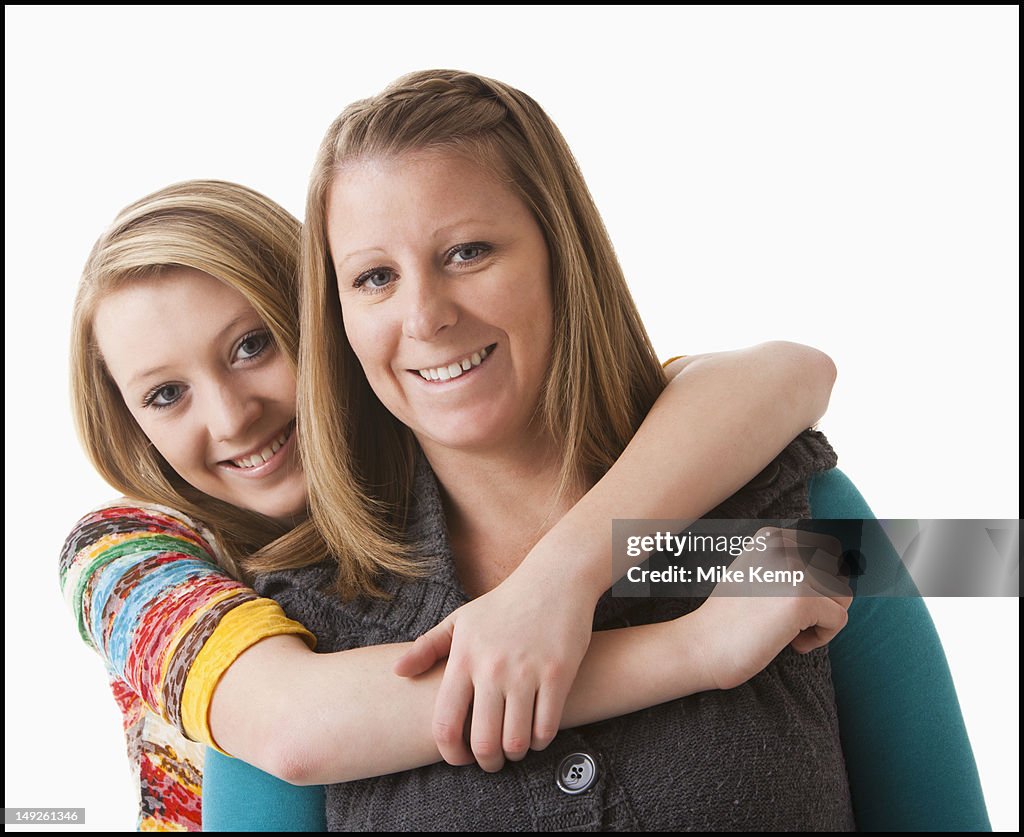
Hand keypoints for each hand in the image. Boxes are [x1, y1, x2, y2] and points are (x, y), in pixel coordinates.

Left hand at [393, 568, 593, 771]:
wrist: (553, 581)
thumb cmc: (503, 605)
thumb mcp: (460, 620)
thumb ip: (427, 647)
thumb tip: (397, 672)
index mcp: (464, 658)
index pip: (445, 724)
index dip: (451, 753)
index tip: (461, 758)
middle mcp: (492, 668)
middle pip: (484, 742)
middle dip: (487, 762)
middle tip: (492, 761)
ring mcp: (526, 672)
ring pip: (517, 741)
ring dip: (515, 754)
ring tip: (515, 749)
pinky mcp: (557, 674)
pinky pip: (546, 727)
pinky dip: (541, 741)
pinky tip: (537, 734)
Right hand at [691, 527, 852, 690]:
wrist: (702, 645)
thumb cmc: (731, 618)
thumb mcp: (759, 575)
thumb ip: (791, 564)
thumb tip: (845, 564)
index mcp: (772, 536)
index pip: (827, 553)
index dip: (817, 586)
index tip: (789, 605)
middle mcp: (784, 545)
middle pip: (837, 573)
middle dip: (824, 602)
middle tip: (793, 622)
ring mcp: (794, 570)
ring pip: (843, 595)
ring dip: (824, 620)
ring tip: (794, 632)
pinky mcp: (803, 599)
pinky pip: (839, 619)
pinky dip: (822, 638)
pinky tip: (793, 644)